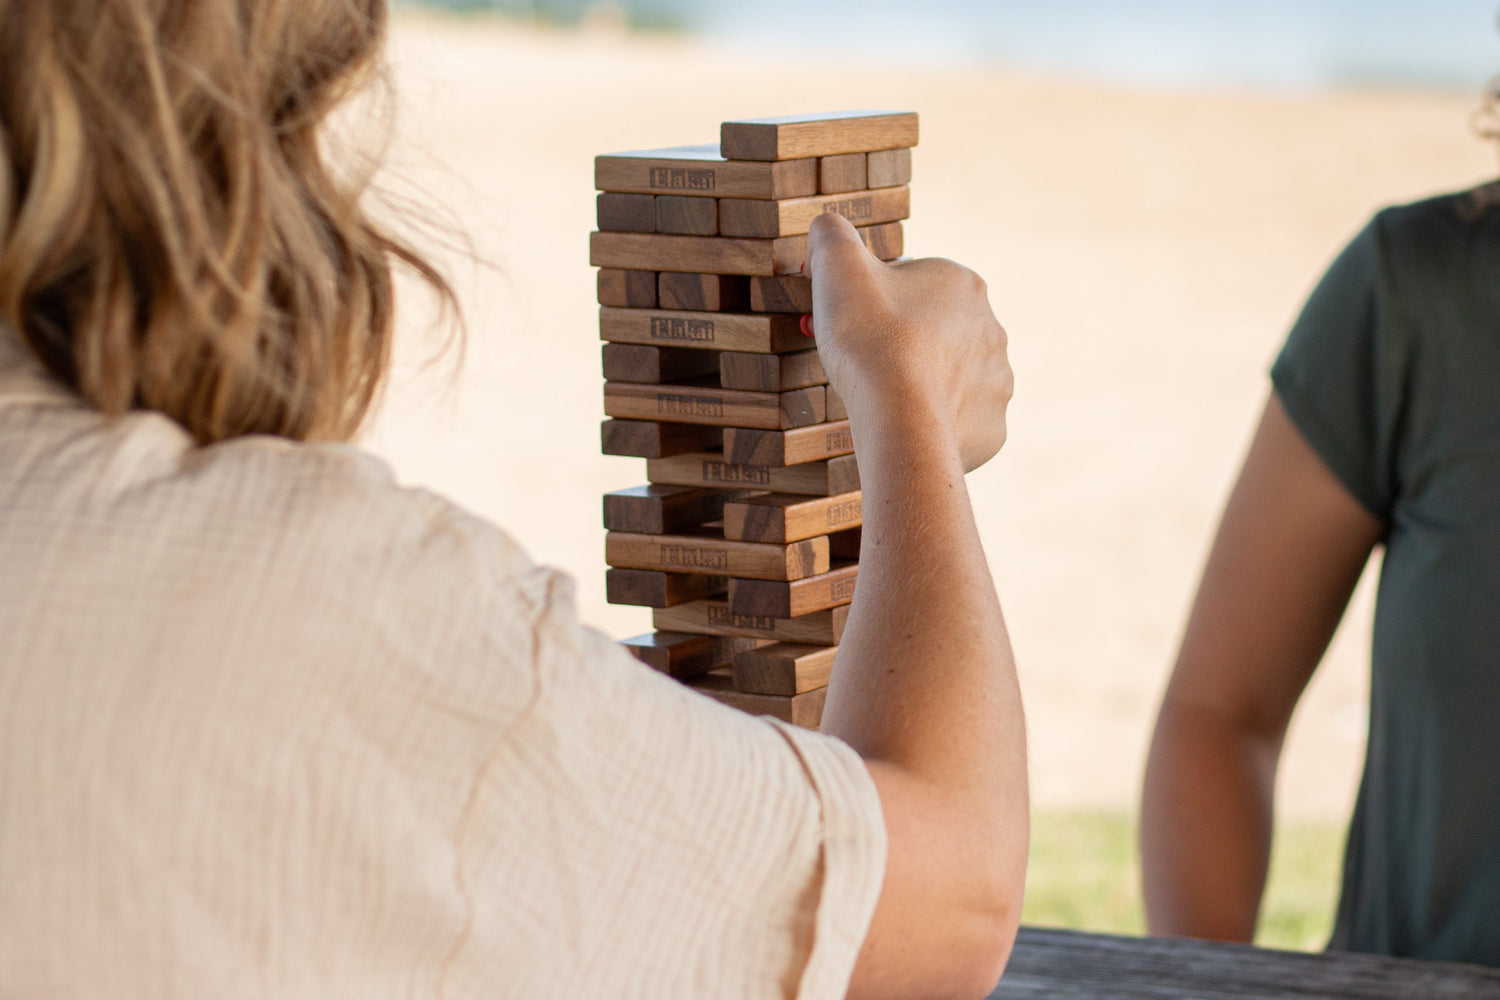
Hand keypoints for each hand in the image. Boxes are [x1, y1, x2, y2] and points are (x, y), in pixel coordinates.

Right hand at [804, 212, 1012, 471]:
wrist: (900, 419)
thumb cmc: (870, 338)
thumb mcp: (836, 265)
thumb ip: (831, 234)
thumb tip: (827, 226)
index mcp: (963, 283)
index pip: (909, 285)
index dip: (871, 301)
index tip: (847, 324)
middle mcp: (992, 329)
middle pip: (933, 331)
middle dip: (898, 341)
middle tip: (858, 362)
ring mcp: (997, 382)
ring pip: (951, 377)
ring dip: (920, 382)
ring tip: (881, 398)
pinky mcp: (992, 429)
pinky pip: (961, 421)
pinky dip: (935, 423)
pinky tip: (906, 426)